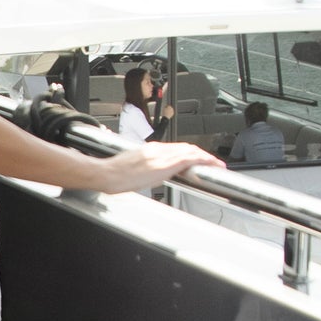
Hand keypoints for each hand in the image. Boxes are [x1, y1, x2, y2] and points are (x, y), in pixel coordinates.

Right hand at [76, 139, 222, 191]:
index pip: (176, 148)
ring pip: (189, 151)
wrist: (105, 173)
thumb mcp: (131, 164)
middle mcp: (157, 149)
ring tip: (215, 163)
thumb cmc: (113, 172)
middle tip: (212, 162)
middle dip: (201, 154)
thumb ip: (144, 165)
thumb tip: (150, 171)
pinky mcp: (163, 165)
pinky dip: (201, 159)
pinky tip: (208, 164)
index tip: (198, 158)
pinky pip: (187, 158)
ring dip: (204, 156)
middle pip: (186, 148)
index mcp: (150, 149)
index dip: (191, 152)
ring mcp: (161, 156)